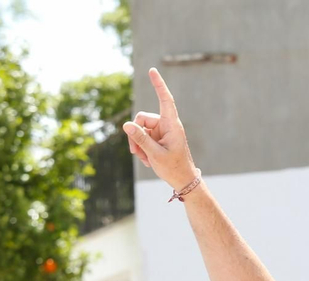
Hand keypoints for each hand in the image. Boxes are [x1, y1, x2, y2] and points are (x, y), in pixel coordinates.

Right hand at [122, 68, 198, 189]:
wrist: (183, 181)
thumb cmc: (174, 168)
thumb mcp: (155, 155)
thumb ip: (140, 139)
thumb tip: (126, 125)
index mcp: (172, 125)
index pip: (165, 100)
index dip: (159, 85)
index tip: (152, 71)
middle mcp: (166, 125)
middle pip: (142, 119)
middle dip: (135, 134)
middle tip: (136, 152)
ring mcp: (161, 131)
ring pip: (139, 129)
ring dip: (138, 144)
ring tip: (144, 159)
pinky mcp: (157, 137)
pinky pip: (142, 137)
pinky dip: (141, 148)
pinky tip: (147, 160)